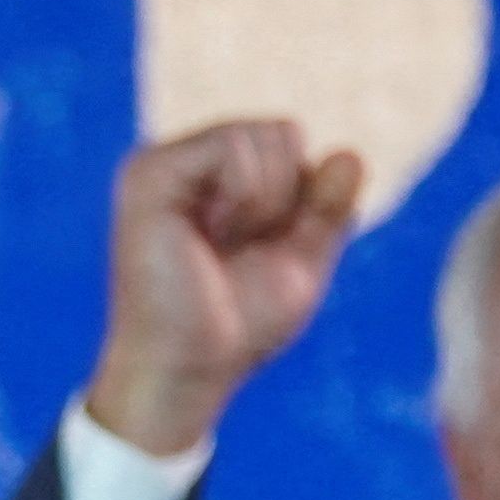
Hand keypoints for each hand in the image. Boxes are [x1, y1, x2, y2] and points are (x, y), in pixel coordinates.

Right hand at [82, 119, 365, 455]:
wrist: (191, 368)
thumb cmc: (239, 327)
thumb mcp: (300, 263)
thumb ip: (327, 211)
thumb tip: (349, 153)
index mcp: (213, 180)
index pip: (288, 144)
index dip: (299, 199)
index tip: (257, 250)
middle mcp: (185, 164)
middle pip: (282, 131)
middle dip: (286, 197)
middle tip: (238, 249)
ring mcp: (162, 163)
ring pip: (263, 134)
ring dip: (266, 202)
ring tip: (220, 246)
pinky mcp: (149, 174)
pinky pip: (233, 146)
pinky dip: (246, 195)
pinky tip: (215, 233)